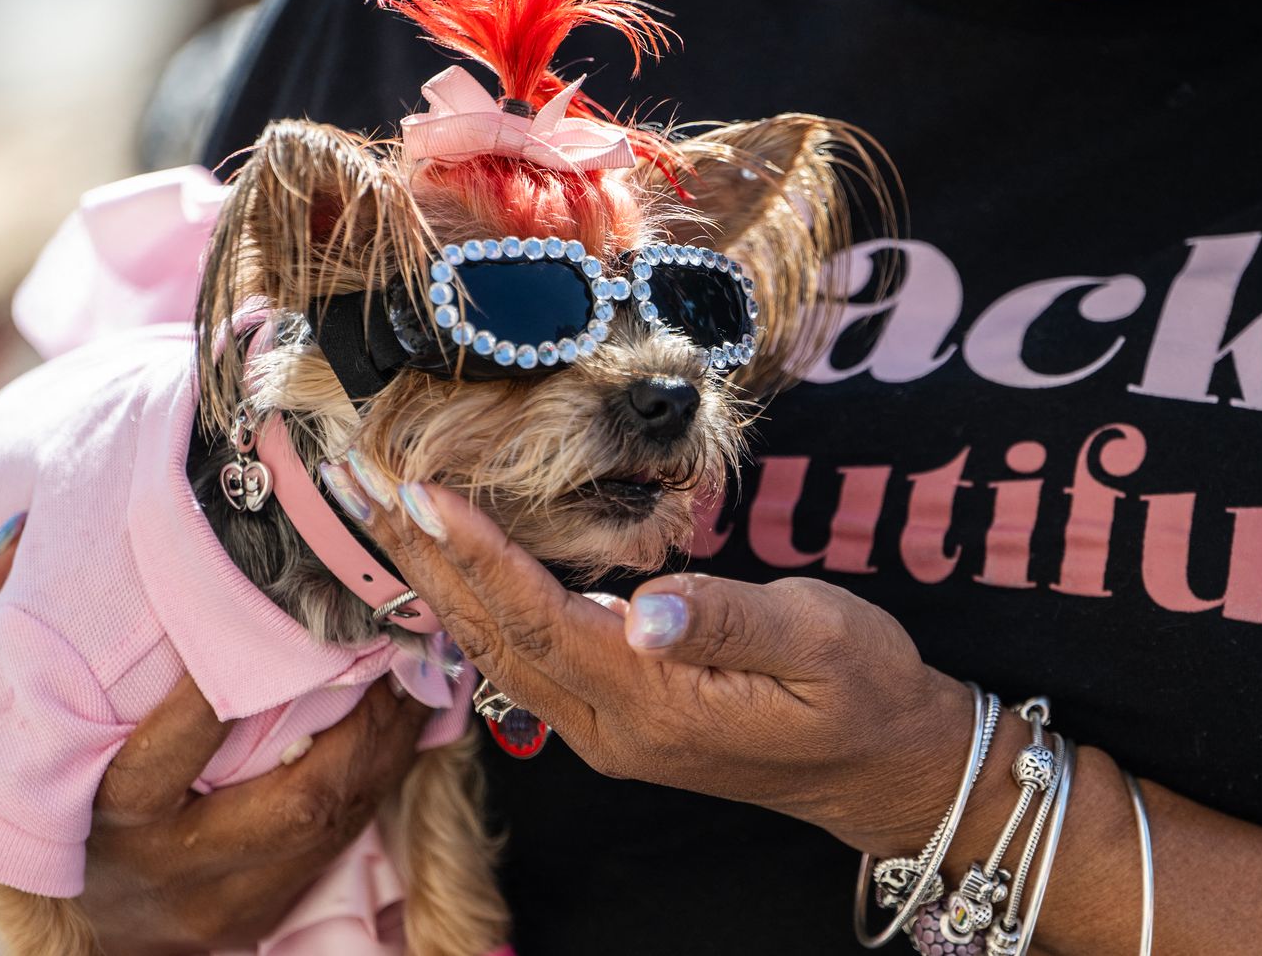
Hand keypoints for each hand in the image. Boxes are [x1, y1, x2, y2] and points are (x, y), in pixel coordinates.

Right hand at [0, 515, 433, 953]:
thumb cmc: (39, 775)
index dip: (215, 704)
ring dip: (384, 751)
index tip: (269, 628)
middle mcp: (167, 867)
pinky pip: (341, 845)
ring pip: (327, 828)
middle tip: (388, 652)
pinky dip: (378, 781)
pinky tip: (401, 726)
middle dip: (356, 731)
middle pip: (286, 808)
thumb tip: (27, 536)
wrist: (65, 906)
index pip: (161, 763)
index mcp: (103, 814)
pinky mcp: (263, 910)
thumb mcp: (5, 700)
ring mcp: (222, 897)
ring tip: (413, 675)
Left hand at [332, 472, 986, 854]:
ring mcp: (615, 735)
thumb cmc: (864, 690)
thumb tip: (644, 608)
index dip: (480, 558)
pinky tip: (470, 578)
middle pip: (500, 643)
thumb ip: (729, 619)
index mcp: (657, 703)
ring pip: (506, 660)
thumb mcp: (820, 640)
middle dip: (433, 569)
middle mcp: (617, 730)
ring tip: (400, 528)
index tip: (426, 498)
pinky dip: (490, 615)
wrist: (888, 766)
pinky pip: (533, 668)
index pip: (543, 620)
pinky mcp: (625, 725)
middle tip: (373, 495)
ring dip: (449, 592)